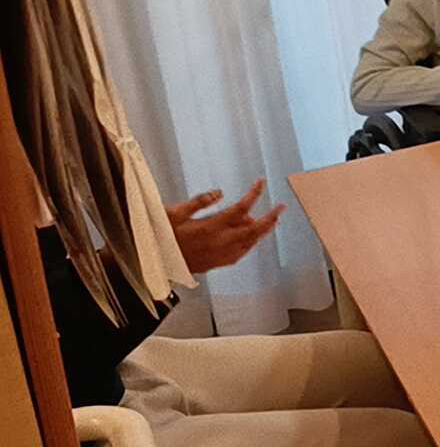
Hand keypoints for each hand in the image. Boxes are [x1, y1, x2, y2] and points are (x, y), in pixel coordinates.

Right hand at [166, 180, 285, 272]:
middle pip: (253, 229)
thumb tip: (220, 192)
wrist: (152, 263)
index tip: (261, 183)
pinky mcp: (215, 264)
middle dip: (270, 217)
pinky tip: (252, 241)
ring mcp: (219, 255)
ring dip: (262, 231)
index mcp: (210, 226)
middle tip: (281, 207)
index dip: (254, 194)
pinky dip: (250, 244)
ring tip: (272, 222)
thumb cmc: (159, 236)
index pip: (240, 208)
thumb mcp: (174, 213)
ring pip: (250, 243)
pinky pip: (240, 254)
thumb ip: (199, 202)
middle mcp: (219, 241)